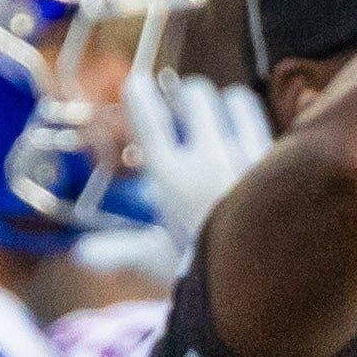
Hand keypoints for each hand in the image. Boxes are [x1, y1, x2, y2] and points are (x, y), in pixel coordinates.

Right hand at [124, 70, 273, 258]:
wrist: (264, 273)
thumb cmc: (202, 270)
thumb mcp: (156, 261)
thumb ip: (118, 251)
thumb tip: (80, 255)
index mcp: (170, 179)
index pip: (150, 123)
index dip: (139, 97)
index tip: (136, 82)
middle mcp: (207, 157)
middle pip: (195, 95)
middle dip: (187, 93)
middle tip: (185, 100)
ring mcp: (245, 152)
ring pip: (233, 98)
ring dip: (222, 100)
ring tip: (219, 110)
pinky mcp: (276, 155)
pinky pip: (262, 118)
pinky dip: (250, 117)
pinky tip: (246, 126)